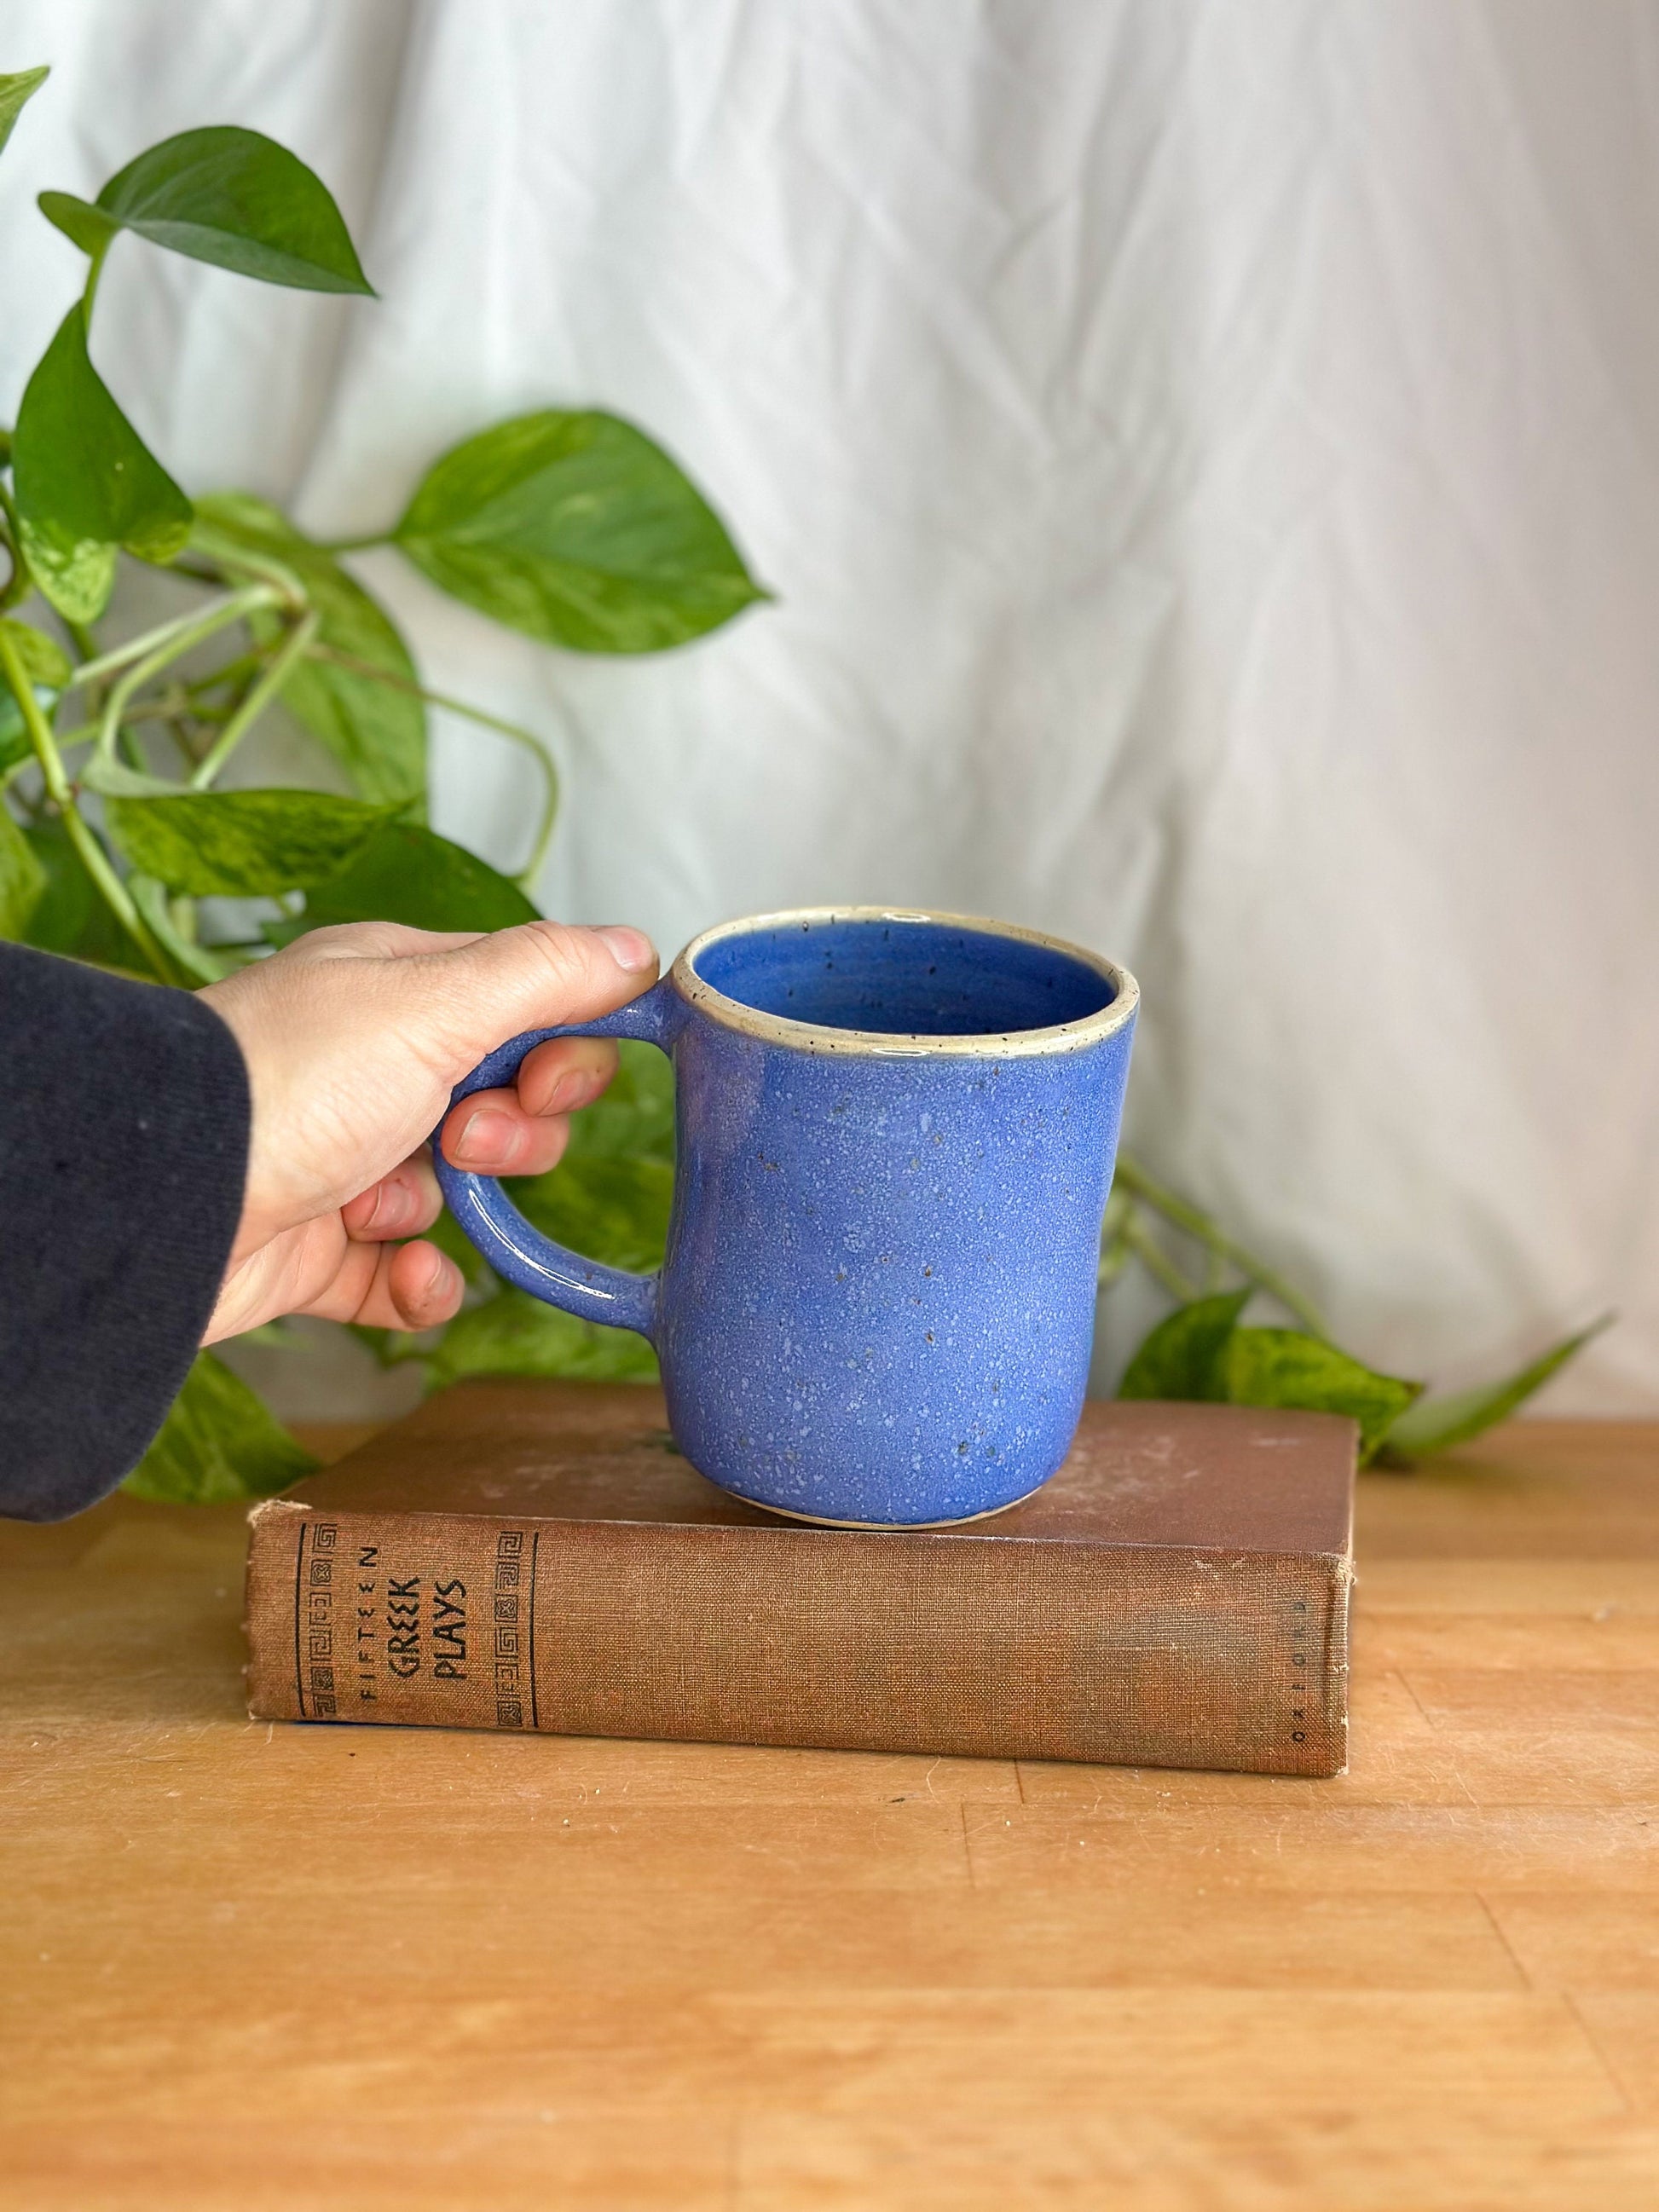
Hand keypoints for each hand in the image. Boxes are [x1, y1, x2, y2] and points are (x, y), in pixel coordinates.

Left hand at [196, 918, 657, 1343]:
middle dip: (513, 1132)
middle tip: (464, 1138)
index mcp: (397, 989)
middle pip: (506, 1100)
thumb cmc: (286, 1082)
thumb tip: (639, 950)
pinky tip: (409, 1275)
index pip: (525, 1004)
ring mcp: (348, 1158)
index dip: (562, 1049)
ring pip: (464, 1189)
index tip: (550, 1080)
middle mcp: (373, 1066)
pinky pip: (407, 1275)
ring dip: (460, 1205)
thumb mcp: (432, 1003)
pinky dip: (421, 1284)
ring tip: (396, 1204)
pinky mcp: (322, 1249)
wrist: (163, 1200)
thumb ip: (543, 975)